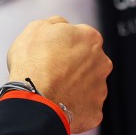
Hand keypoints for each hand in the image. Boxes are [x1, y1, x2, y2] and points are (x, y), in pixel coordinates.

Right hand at [5, 16, 111, 132]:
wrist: (34, 99)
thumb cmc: (33, 64)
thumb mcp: (36, 28)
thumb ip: (56, 23)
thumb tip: (62, 26)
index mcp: (90, 38)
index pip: (81, 38)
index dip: (64, 45)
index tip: (52, 52)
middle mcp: (102, 62)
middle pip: (88, 62)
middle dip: (73, 66)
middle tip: (52, 72)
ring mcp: (100, 88)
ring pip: (88, 85)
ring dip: (75, 87)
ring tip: (53, 91)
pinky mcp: (95, 111)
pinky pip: (85, 108)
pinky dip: (74, 108)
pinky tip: (58, 105)